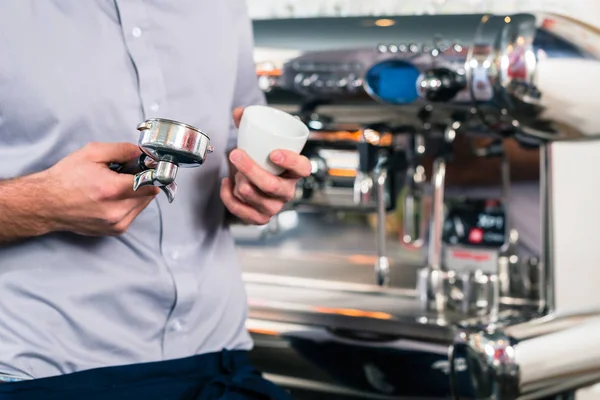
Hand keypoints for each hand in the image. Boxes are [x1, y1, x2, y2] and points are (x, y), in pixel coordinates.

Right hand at [42, 142, 159, 235]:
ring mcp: (117, 224)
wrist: (46, 203)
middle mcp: (117, 210)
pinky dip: (131, 204)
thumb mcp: (92, 153)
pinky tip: (115, 197)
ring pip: (144, 205)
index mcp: (112, 190)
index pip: (151, 183)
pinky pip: (134, 214)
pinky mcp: (115, 231)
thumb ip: (122, 150)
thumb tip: (143, 153)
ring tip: (118, 186)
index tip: (150, 166)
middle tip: (129, 174)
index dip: (152, 172)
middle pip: (150, 194)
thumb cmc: (66, 178)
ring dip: (138, 194)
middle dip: (144, 182)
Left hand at [220, 108, 310, 224]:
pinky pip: (243, 212)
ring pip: (255, 198)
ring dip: (240, 182)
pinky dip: (229, 197)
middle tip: (235, 154)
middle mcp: (288, 191)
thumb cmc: (262, 159)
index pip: (303, 168)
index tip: (274, 152)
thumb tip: (239, 112)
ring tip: (236, 171)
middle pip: (272, 186)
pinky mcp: (260, 218)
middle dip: (251, 170)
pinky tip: (226, 184)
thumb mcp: (259, 141)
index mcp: (295, 171)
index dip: (291, 162)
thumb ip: (250, 123)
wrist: (256, 181)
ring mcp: (275, 206)